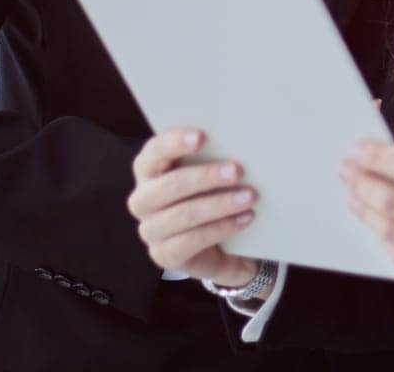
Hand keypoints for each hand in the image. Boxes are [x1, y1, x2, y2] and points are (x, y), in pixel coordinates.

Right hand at [127, 128, 260, 288]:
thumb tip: (241, 137)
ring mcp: (150, 229)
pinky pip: (189, 242)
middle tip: (238, 170)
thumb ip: (217, 155)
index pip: (154, 152)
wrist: (222, 242)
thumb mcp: (214, 172)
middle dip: (205, 177)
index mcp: (150, 170)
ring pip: (182, 215)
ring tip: (250, 197)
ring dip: (219, 204)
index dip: (174, 142)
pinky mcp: (163, 255)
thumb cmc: (215, 193)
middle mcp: (143, 199)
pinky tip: (245, 218)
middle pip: (168, 185)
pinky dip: (220, 228)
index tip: (202, 137)